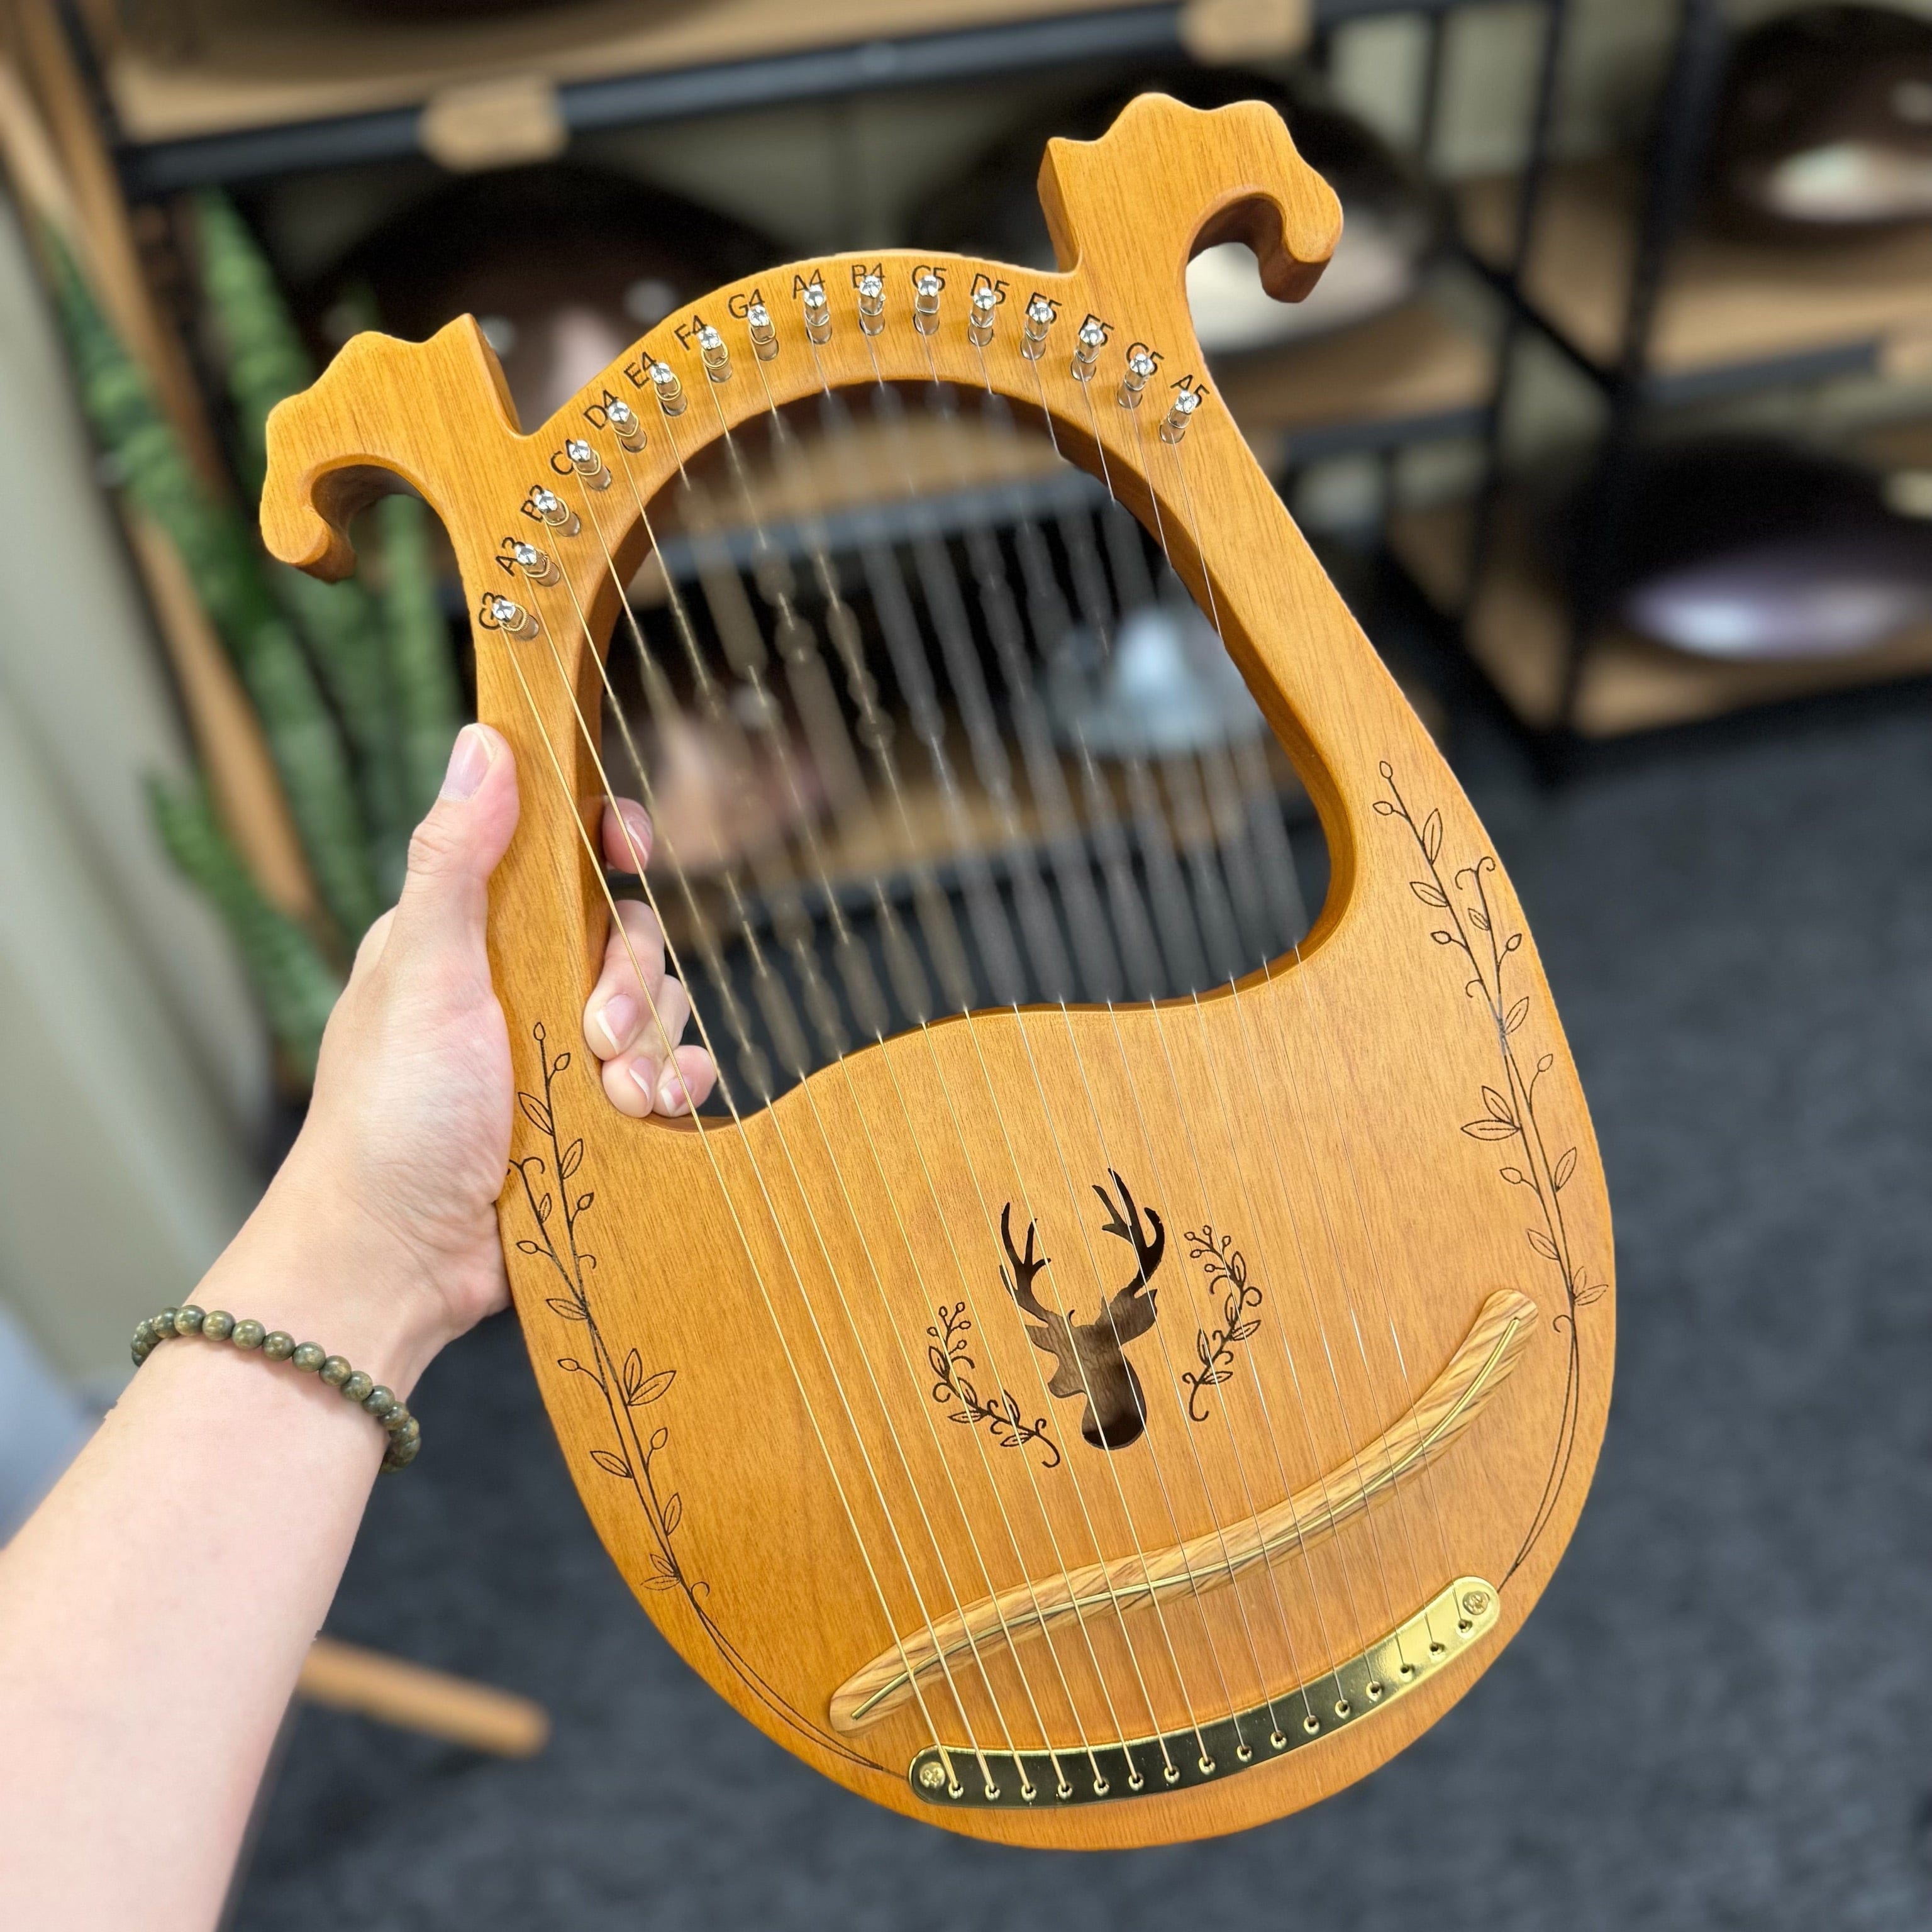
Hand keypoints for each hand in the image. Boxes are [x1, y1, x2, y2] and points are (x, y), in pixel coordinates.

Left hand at [216, 725, 711, 1393]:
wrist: (397, 1260)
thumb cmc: (388, 1118)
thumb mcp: (421, 973)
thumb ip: (455, 859)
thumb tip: (482, 741)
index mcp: (468, 935)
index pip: (554, 854)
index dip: (601, 840)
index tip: (626, 846)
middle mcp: (520, 985)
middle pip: (626, 933)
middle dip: (630, 977)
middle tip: (591, 1032)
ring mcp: (560, 1054)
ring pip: (659, 1006)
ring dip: (652, 1043)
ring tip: (612, 1094)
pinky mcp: (597, 1117)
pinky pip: (673, 1075)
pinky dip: (675, 1087)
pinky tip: (651, 1111)